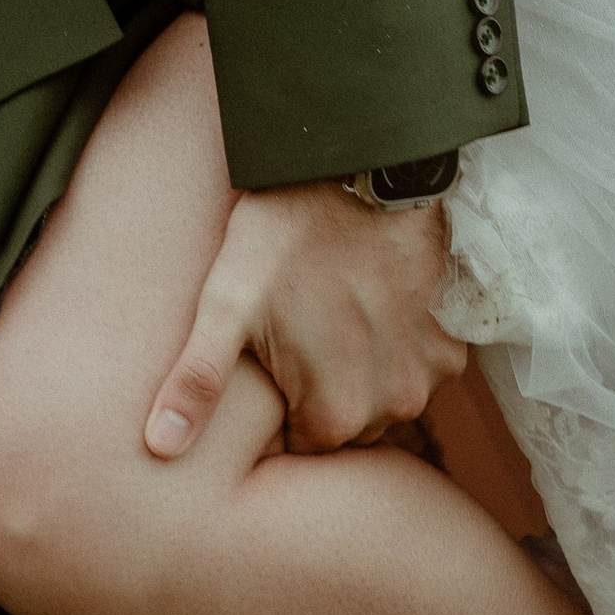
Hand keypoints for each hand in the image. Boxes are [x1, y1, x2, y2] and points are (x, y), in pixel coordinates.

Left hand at [143, 180, 465, 459]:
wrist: (358, 168)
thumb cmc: (282, 235)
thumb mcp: (226, 303)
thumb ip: (197, 383)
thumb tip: (161, 446)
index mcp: (335, 416)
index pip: (300, 444)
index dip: (280, 404)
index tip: (269, 360)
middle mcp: (394, 407)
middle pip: (346, 422)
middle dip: (322, 389)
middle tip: (298, 330)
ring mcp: (431, 374)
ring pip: (383, 394)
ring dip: (361, 369)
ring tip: (333, 312)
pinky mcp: (454, 339)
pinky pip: (417, 363)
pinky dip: (397, 344)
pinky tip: (372, 300)